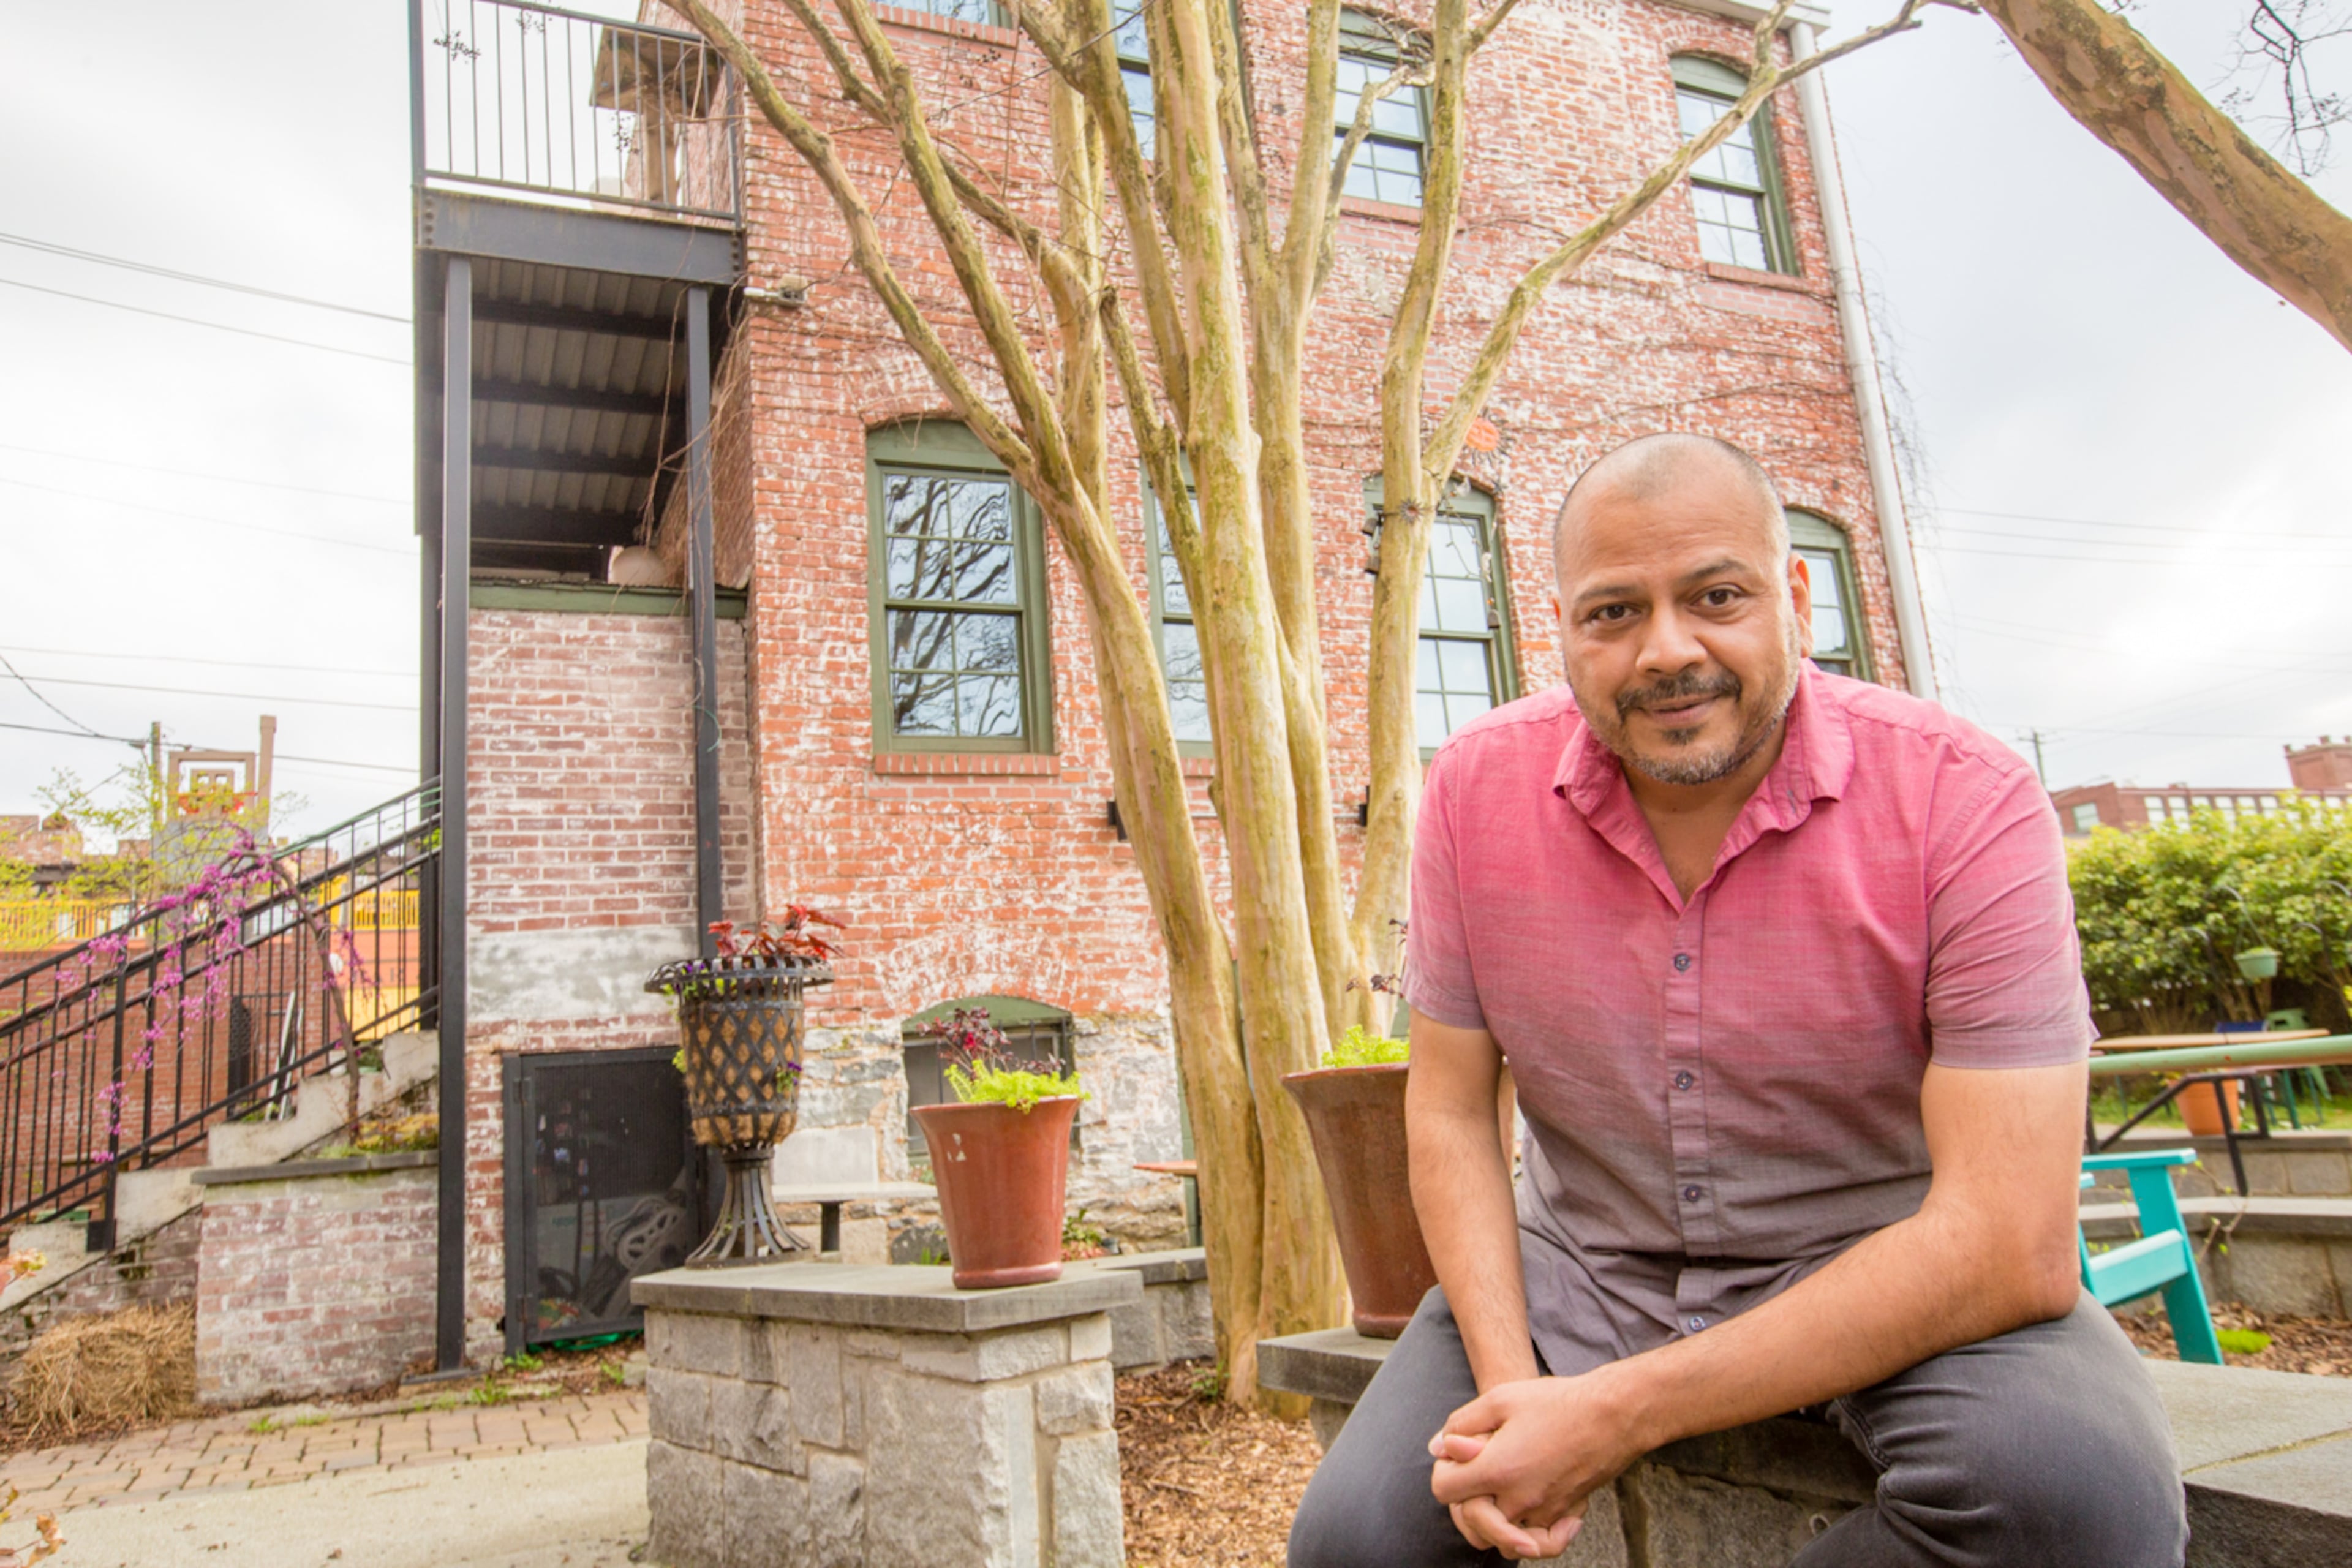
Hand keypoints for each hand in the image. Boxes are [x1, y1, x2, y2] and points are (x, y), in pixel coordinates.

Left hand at [1426, 1370, 1648, 1553]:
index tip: (1458, 1455)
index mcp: (1497, 1470)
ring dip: (1491, 1520)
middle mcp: (1518, 1500)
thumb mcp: (1501, 1398)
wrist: (1612, 1415)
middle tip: (1477, 1469)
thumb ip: (1463, 1424)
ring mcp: (1543, 1513)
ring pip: (1500, 1538)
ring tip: (1496, 1490)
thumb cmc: (1556, 1402)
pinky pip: (1536, 1541)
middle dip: (1465, 1497)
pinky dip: (1526, 1533)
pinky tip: (1524, 1508)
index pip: (1444, 1491)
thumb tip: (1439, 1448)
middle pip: (1470, 1521)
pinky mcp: (1564, 1516)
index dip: (1444, 1471)